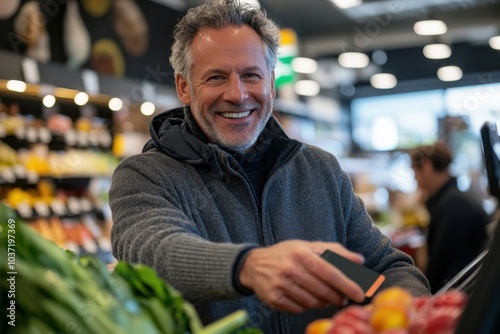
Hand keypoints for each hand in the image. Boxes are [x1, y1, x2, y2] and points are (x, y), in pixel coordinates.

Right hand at [239, 240, 365, 312]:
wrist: (254, 264)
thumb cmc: (288, 254)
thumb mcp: (309, 247)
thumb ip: (335, 251)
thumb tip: (360, 260)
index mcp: (302, 253)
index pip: (330, 272)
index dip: (347, 284)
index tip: (360, 294)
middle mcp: (290, 268)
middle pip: (323, 290)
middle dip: (337, 297)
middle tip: (342, 298)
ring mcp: (281, 284)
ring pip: (312, 302)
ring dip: (322, 302)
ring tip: (323, 297)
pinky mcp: (274, 298)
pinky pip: (299, 309)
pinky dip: (307, 306)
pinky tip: (306, 298)